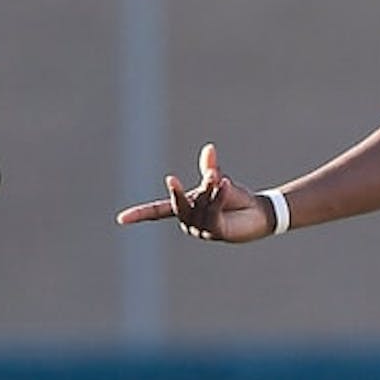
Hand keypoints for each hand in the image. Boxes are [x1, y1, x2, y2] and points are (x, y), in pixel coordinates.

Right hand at [114, 143, 274, 242]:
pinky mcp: (217, 232)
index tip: (121, 219)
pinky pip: (213, 212)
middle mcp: (190, 221)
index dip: (140, 214)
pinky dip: (218, 197)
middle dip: (177, 193)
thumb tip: (209, 147)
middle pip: (178, 206)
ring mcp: (202, 229)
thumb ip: (210, 168)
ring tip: (216, 177)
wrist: (258, 213)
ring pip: (198, 206)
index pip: (158, 212)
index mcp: (185, 209)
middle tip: (171, 179)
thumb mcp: (219, 180)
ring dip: (207, 190)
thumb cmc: (235, 198)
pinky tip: (226, 183)